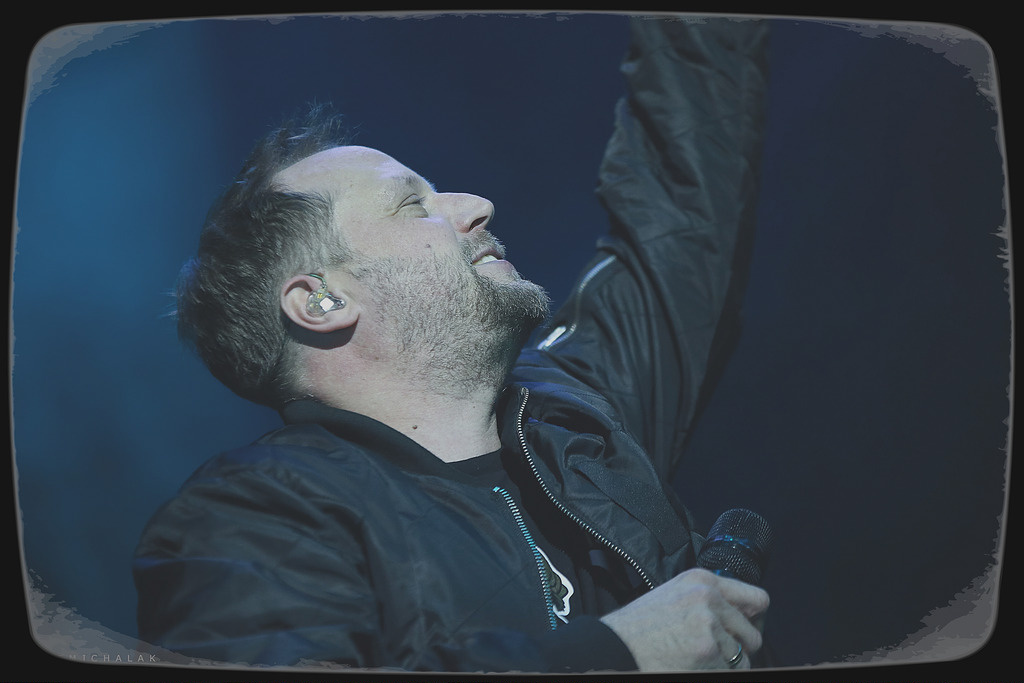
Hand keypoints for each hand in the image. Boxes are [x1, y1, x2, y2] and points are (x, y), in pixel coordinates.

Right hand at [600, 567, 768, 670]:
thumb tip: (743, 615)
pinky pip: (730, 670)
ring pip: (742, 657)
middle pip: (752, 633)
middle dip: (737, 649)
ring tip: (697, 659)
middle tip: (713, 653)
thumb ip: (707, 600)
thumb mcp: (674, 596)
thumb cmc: (639, 627)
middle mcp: (709, 597)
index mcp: (702, 580)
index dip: (753, 620)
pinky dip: (714, 672)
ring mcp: (710, 623)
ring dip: (725, 664)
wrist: (615, 646)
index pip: (757, 599)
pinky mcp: (708, 650)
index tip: (743, 630)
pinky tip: (692, 666)